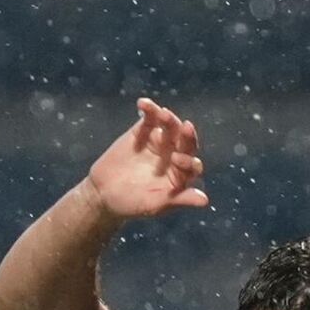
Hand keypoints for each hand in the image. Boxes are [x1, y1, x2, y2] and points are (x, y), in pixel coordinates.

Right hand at [86, 98, 209, 220]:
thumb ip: (180, 200)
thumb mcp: (156, 205)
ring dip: (169, 119)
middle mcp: (175, 155)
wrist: (105, 193)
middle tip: (186, 127)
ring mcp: (160, 141)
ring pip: (170, 126)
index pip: (192, 165)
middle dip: (186, 135)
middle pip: (185, 142)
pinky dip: (148, 109)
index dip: (188, 161)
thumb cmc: (133, 204)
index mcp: (182, 175)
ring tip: (162, 113)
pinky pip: (149, 117)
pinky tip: (143, 104)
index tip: (177, 160)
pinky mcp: (143, 130)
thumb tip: (205, 201)